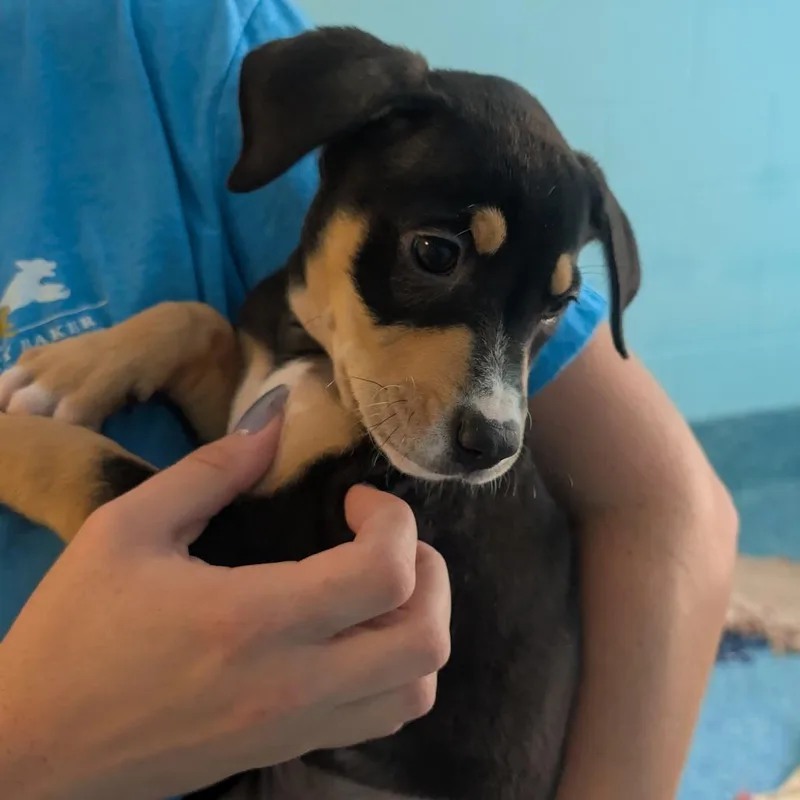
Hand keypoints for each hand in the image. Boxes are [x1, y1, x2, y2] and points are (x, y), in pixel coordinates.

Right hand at [0, 406, 450, 798]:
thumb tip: (276, 415)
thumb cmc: (74, 632)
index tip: (355, 500)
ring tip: (380, 587)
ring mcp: (296, 727)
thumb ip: (212, 469)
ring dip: (420, 625)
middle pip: (425, 638)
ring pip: (418, 689)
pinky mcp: (287, 752)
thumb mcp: (126, 530)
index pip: (386, 573)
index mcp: (251, 618)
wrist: (33, 751)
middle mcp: (291, 683)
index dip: (394, 521)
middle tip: (386, 540)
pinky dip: (396, 672)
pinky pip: (382, 719)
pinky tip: (356, 635)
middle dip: (431, 574)